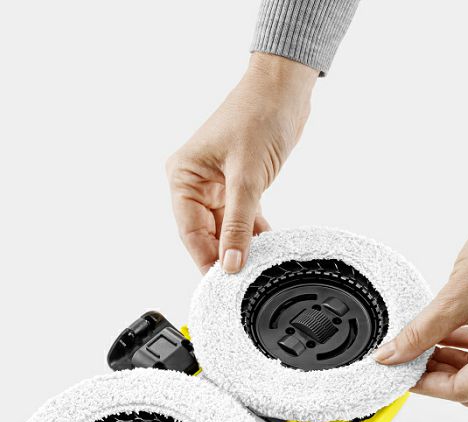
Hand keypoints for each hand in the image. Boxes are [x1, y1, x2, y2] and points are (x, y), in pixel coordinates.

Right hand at [167, 53, 316, 273]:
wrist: (283, 90)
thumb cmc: (258, 117)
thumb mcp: (247, 177)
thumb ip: (240, 224)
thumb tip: (232, 262)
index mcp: (184, 176)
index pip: (190, 231)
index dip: (205, 259)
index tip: (221, 284)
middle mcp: (195, 182)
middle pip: (205, 234)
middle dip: (224, 255)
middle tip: (241, 280)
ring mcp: (216, 185)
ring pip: (225, 228)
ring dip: (240, 246)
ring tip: (256, 266)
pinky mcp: (237, 185)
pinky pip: (241, 218)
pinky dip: (253, 232)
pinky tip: (265, 247)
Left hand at [374, 167, 467, 405]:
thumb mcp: (453, 299)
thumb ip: (418, 334)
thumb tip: (390, 355)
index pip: (461, 390)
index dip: (425, 385)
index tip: (400, 373)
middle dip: (437, 375)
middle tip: (407, 359)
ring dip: (449, 360)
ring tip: (420, 342)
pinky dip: (464, 347)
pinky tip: (441, 332)